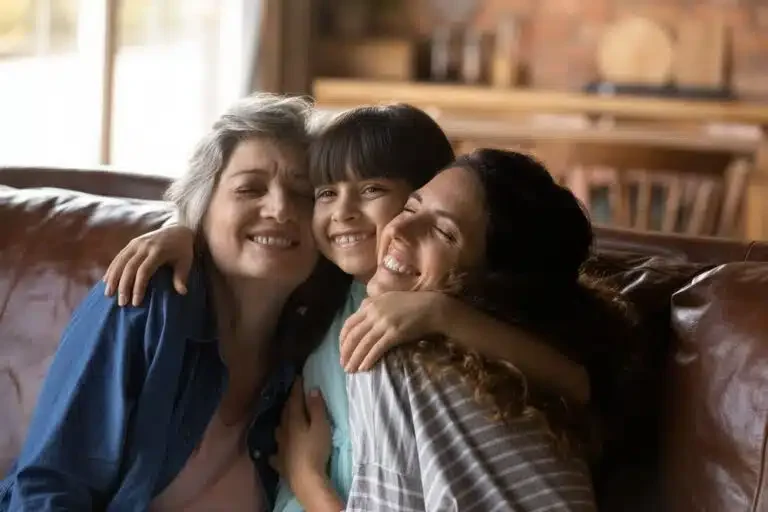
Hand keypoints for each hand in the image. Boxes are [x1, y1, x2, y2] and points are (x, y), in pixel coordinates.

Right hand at [103, 225, 194, 305]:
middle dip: (123, 286)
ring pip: (120, 261)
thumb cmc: (183, 250)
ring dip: (113, 278)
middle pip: (129, 267)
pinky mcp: (132, 242)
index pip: (144, 271)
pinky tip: (106, 280)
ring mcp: (137, 243)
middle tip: (121, 303)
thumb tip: (182, 293)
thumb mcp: (186, 262)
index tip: (136, 303)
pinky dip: (112, 268)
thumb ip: (181, 277)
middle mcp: (145, 246)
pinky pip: (119, 256)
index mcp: (158, 251)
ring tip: (108, 294)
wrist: (178, 230)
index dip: (138, 287)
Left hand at [270, 379, 331, 497]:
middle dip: (289, 403)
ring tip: (284, 420)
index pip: (294, 400)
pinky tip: (274, 452)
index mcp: (294, 420)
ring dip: (282, 424)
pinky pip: (275, 455)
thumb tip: (311, 389)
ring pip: (279, 431)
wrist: (305, 479)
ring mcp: (280, 448)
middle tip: (293, 395)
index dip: (297, 388)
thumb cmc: (316, 450)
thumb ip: (316, 408)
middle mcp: (284, 432)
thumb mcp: (321, 426)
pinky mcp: (281, 464)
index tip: (299, 377)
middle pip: (285, 414)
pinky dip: (275, 451)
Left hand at [339, 291, 446, 371]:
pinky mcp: (394, 333)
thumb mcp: (388, 300)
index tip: (341, 350)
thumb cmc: (412, 304)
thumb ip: (374, 306)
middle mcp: (374, 313)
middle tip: (343, 365)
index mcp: (370, 304)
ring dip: (355, 359)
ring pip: (363, 344)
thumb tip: (362, 317)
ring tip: (351, 370)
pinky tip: (364, 368)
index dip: (342, 339)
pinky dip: (368, 359)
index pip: (349, 323)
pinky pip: (376, 349)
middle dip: (345, 352)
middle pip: (353, 335)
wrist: (432, 307)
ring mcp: (384, 323)